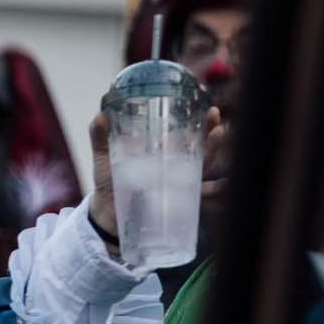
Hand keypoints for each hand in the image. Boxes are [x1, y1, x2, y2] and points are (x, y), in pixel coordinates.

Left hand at [89, 106, 223, 242]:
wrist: (106, 212)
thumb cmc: (109, 181)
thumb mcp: (104, 155)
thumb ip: (100, 136)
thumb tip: (100, 115)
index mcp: (162, 152)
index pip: (187, 134)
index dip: (203, 123)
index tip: (211, 111)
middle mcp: (174, 166)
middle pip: (202, 149)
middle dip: (214, 137)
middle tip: (219, 126)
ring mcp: (176, 184)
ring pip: (202, 169)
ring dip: (213, 156)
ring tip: (218, 140)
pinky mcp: (174, 202)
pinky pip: (196, 197)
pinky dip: (210, 191)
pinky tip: (222, 184)